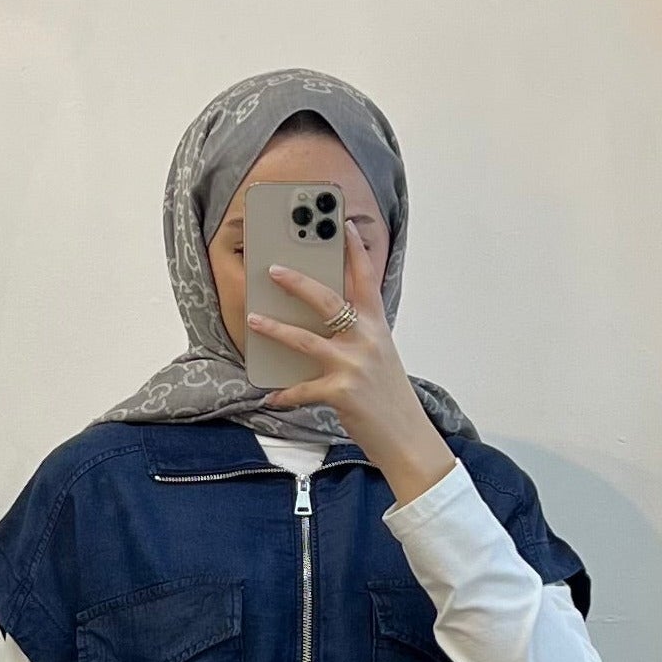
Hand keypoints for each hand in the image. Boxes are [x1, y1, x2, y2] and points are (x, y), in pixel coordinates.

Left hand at [247, 218, 456, 508]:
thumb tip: (320, 327)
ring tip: (254, 320)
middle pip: (327, 300)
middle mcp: (366, 340)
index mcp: (377, 326)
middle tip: (274, 269)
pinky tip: (271, 395)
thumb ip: (357, 337)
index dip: (354, 249)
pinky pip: (303, 389)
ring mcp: (353, 365)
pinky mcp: (341, 392)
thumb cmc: (390, 399)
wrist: (408, 439)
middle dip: (298, 282)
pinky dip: (285, 394)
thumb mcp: (380, 358)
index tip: (341, 223)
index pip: (365, 278)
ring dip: (276, 329)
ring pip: (305, 340)